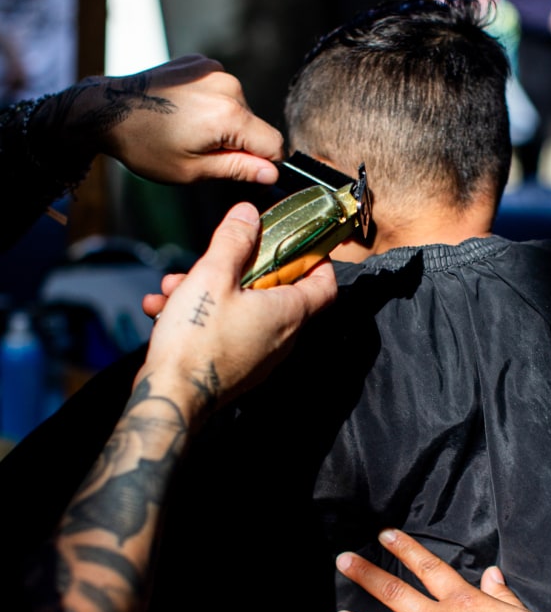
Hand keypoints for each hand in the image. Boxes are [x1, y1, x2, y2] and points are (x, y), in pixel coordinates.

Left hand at [90, 54, 284, 183]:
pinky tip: (185, 112)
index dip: (264, 164)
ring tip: (188, 130)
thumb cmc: (145, 146)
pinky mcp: (201, 63)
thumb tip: (271, 174)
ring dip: (225, 124)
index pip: (274, 144)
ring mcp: (214, 70)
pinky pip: (223, 91)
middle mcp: (228, 86)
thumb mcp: (193, 170)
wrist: (107, 109)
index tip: (240, 170)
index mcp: (229, 115)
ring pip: (240, 108)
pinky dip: (211, 104)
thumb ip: (238, 169)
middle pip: (256, 126)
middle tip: (200, 151)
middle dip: (239, 143)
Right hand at [134, 201, 336, 421]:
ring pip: (241, 309)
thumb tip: (250, 214)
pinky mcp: (236, 367)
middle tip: (211, 259)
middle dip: (238, 269)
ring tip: (176, 287)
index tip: (293, 241)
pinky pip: (225, 331)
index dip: (313, 258)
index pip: (324, 283)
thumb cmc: (196, 340)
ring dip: (209, 291)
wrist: (170, 397)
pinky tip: (165, 309)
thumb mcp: (213, 275)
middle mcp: (281, 338)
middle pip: (273, 290)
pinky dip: (201, 316)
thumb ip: (234, 240)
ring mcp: (259, 355)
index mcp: (287, 313)